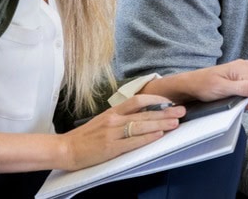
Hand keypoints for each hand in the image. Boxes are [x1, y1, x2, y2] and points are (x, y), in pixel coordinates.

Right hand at [59, 94, 184, 170]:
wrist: (65, 149)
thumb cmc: (86, 136)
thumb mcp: (103, 120)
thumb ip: (121, 116)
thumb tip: (143, 113)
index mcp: (113, 111)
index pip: (138, 100)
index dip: (156, 99)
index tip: (170, 101)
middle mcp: (114, 119)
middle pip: (145, 112)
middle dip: (166, 111)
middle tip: (182, 110)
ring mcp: (113, 133)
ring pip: (141, 125)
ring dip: (161, 124)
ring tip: (175, 122)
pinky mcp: (111, 147)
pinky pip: (133, 141)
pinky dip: (147, 138)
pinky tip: (159, 135)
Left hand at [147, 59, 247, 109]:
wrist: (191, 84)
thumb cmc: (203, 86)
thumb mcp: (221, 89)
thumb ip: (242, 88)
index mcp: (244, 68)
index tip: (244, 105)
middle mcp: (247, 67)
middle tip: (243, 103)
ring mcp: (246, 72)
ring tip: (240, 100)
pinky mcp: (244, 77)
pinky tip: (240, 97)